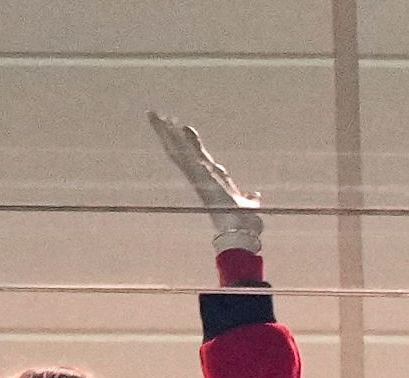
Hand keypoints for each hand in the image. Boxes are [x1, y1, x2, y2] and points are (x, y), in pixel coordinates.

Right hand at [148, 111, 264, 253]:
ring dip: (165, 132)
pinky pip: (184, 155)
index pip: (196, 156)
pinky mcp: (199, 175)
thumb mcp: (247, 204)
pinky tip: (166, 127)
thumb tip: (254, 197)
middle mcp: (200, 176)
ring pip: (177, 150)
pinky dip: (175, 140)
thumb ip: (248, 198)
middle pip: (180, 150)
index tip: (182, 126)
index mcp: (211, 179)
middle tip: (156, 115)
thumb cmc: (244, 221)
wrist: (242, 231)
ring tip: (153, 115)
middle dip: (168, 132)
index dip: (189, 141)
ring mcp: (198, 176)